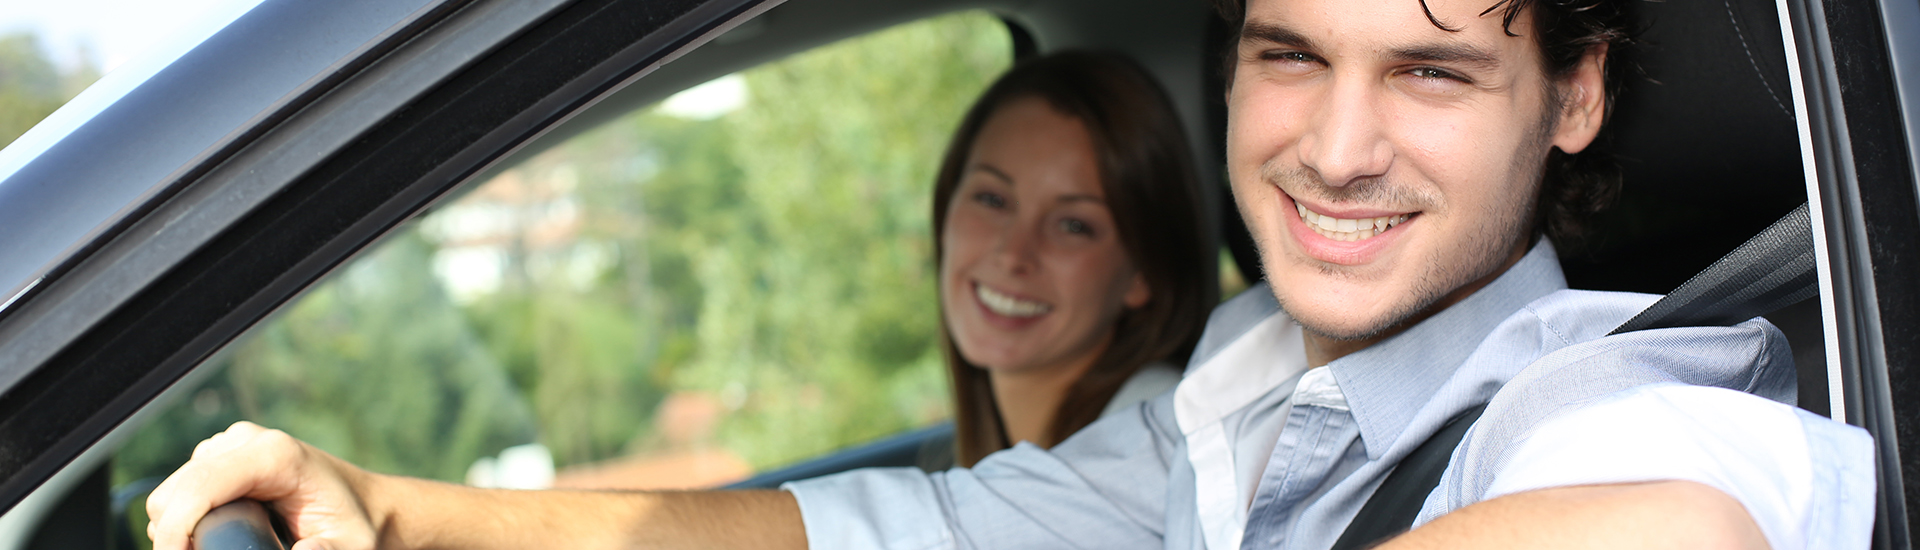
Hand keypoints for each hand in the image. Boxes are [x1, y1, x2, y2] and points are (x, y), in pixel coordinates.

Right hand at [146, 422, 379, 549]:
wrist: (365, 505)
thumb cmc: (356, 525)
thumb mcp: (347, 545)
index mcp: (275, 456)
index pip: (199, 487)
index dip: (175, 529)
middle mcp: (248, 441)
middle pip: (175, 492)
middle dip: (174, 535)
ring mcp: (232, 445)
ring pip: (171, 493)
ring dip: (177, 528)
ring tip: (210, 549)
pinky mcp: (223, 457)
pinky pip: (182, 491)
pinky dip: (184, 519)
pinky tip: (210, 535)